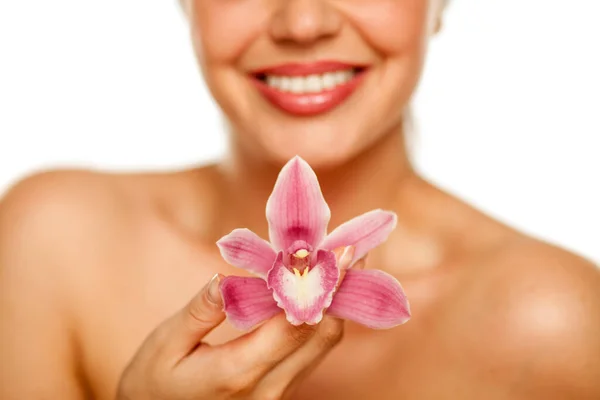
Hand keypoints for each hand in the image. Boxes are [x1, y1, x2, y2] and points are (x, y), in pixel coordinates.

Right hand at [116, 247, 357, 399]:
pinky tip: (322, 291)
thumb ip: (200, 311)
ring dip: (337, 301)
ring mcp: (278, 394)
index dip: (322, 286)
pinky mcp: (281, 391)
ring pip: (323, 345)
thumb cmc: (154, 383)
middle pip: (322, 335)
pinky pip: (312, 352)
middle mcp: (268, 389)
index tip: (340, 252)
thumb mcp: (165, 345)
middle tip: (352, 246)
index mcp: (238, 373)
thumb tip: (227, 275)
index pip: (295, 325)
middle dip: (341, 288)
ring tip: (345, 261)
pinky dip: (322, 318)